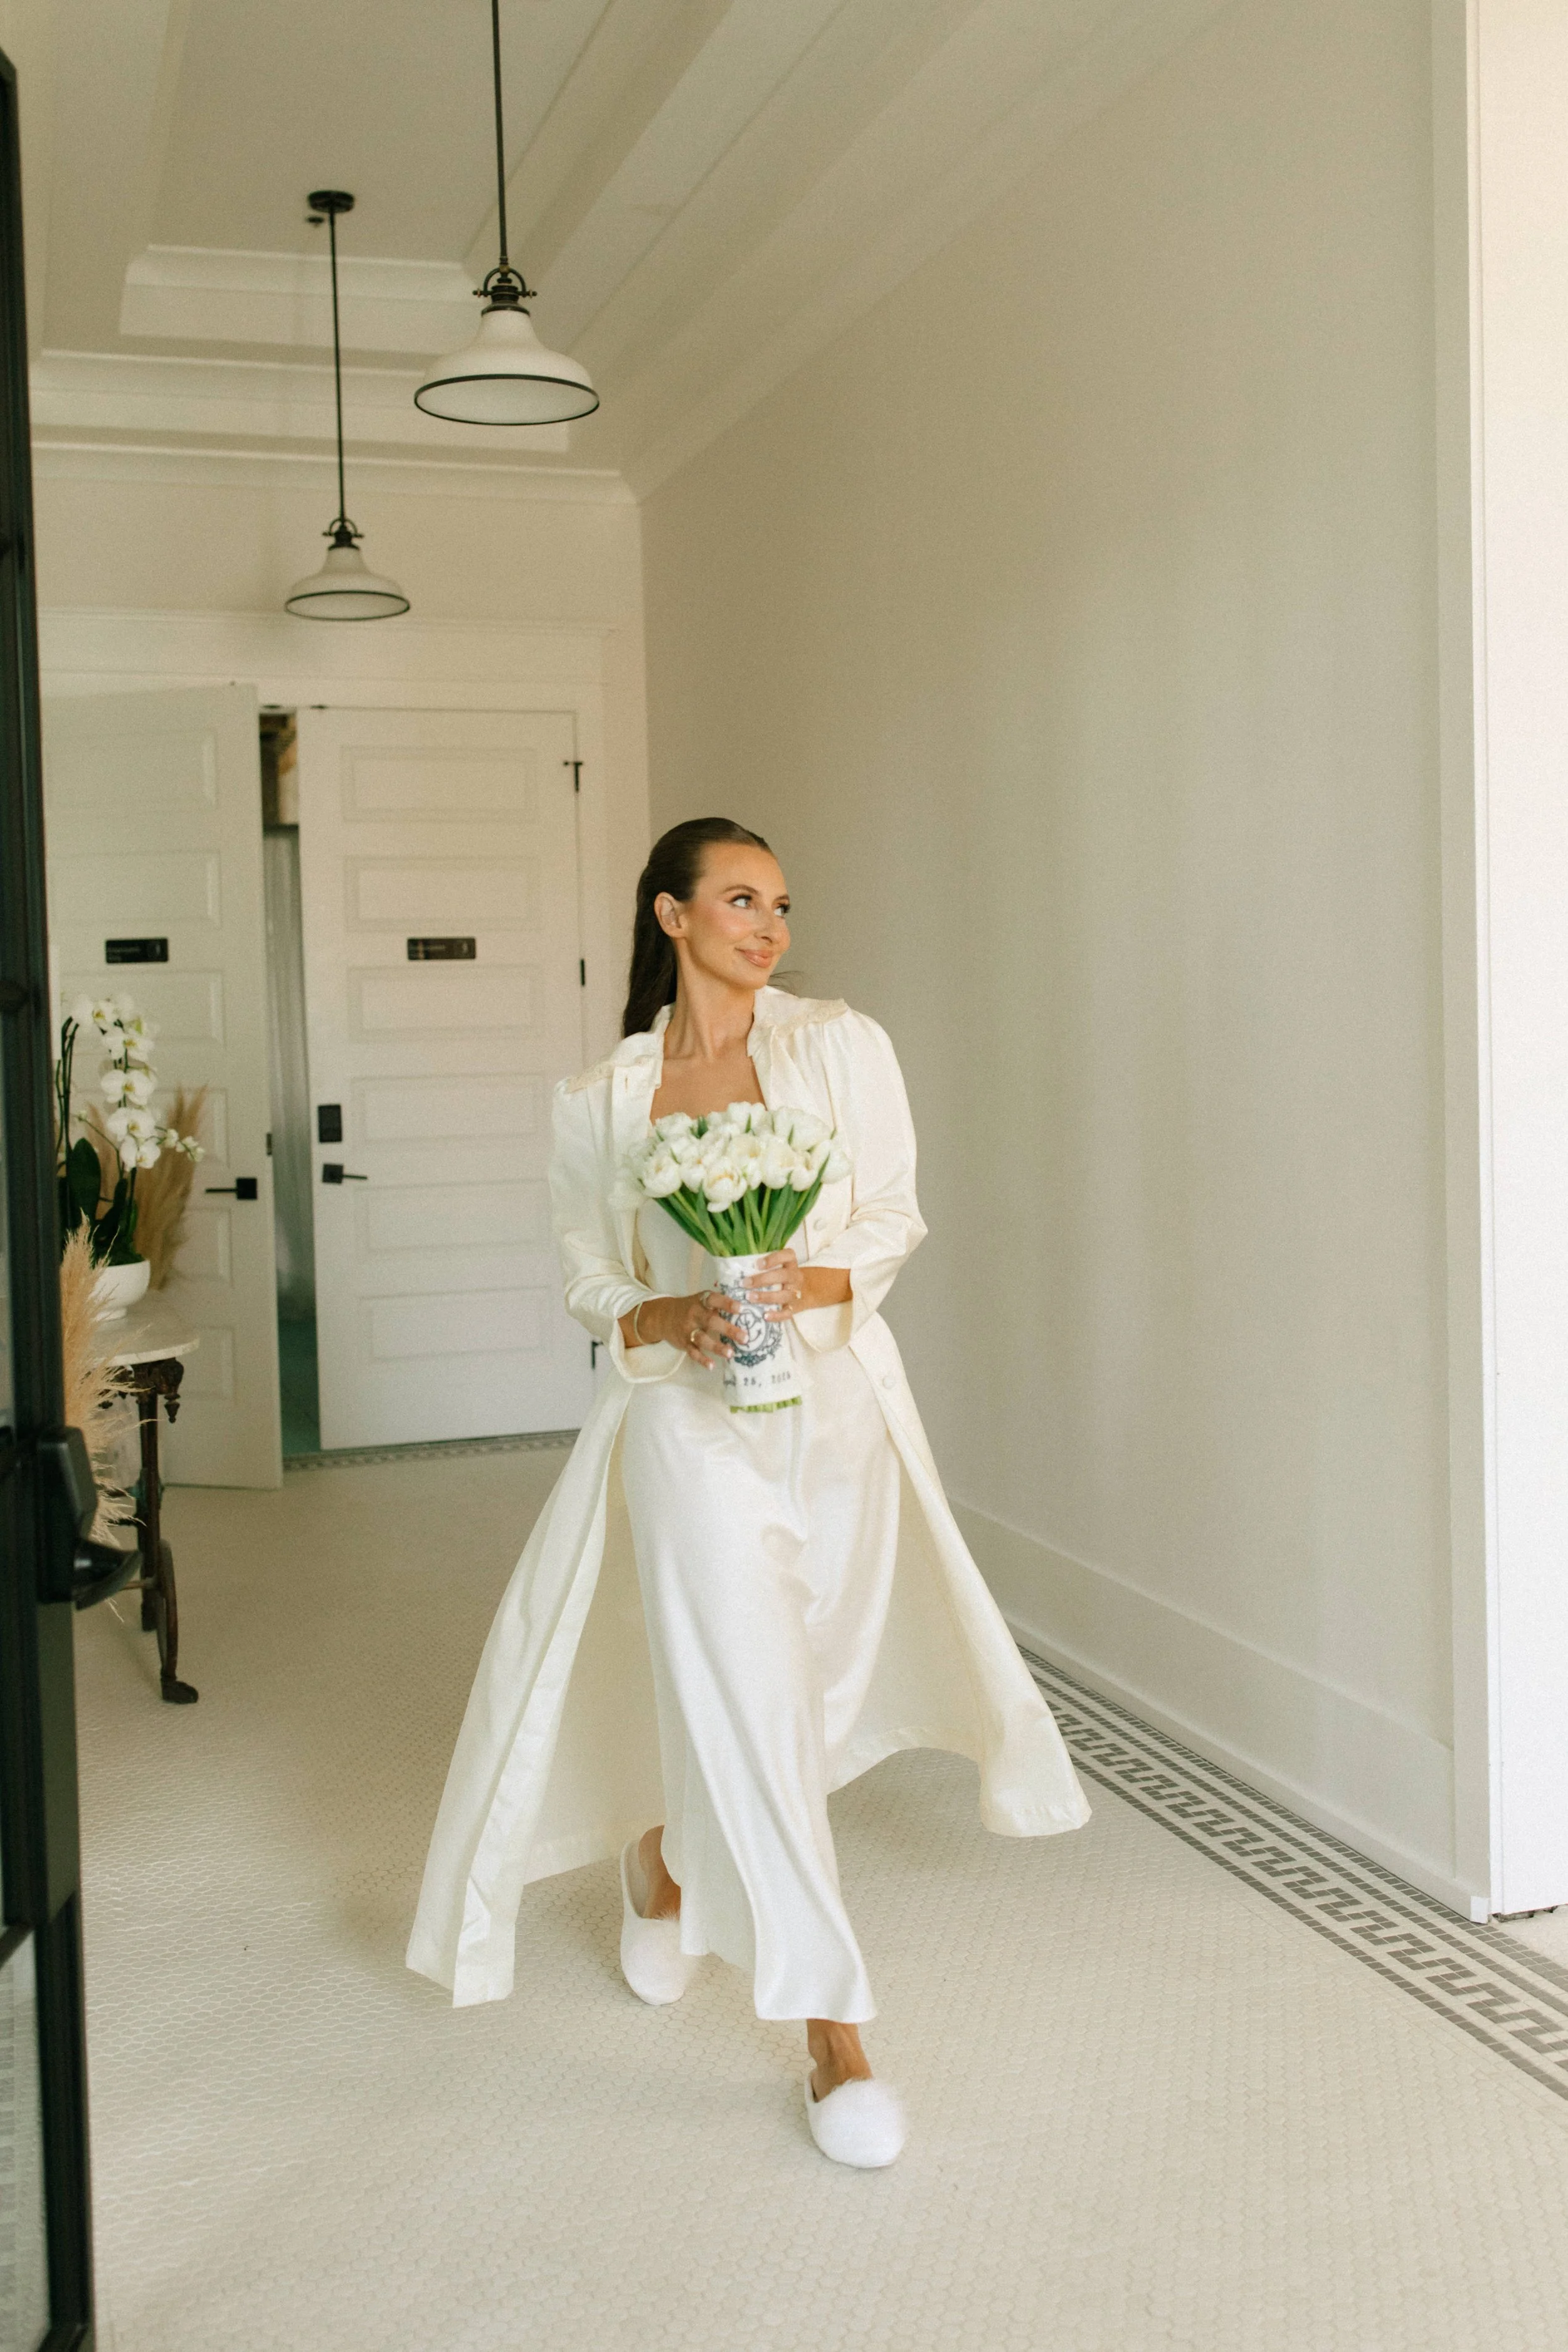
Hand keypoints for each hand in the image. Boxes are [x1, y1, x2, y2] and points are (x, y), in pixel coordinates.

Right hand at [624, 1290, 744, 1367]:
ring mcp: (687, 1329)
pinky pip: (692, 1352)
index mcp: (701, 1301)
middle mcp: (694, 1314)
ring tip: (730, 1353)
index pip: (714, 1300)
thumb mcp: (702, 1300)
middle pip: (711, 1321)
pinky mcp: (683, 1342)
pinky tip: (711, 1366)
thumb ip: (719, 1303)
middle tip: (745, 1337)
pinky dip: (701, 1359)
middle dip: (728, 1329)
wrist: (663, 1316)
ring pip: (702, 1338)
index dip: (727, 1303)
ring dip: (716, 1347)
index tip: (741, 1309)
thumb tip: (748, 1307)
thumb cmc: (692, 1308)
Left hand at [742, 1250, 849, 1322]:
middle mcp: (795, 1277)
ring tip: (750, 1298)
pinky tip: (765, 1316)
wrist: (809, 1290)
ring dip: (766, 1297)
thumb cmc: (785, 1276)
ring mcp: (796, 1293)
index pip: (787, 1256)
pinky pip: (787, 1313)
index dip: (773, 1259)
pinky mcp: (795, 1308)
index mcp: (791, 1263)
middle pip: (783, 1276)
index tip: (758, 1263)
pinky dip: (777, 1316)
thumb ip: (765, 1266)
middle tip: (746, 1283)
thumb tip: (739, 1269)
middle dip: (763, 1279)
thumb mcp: (781, 1266)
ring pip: (784, 1295)